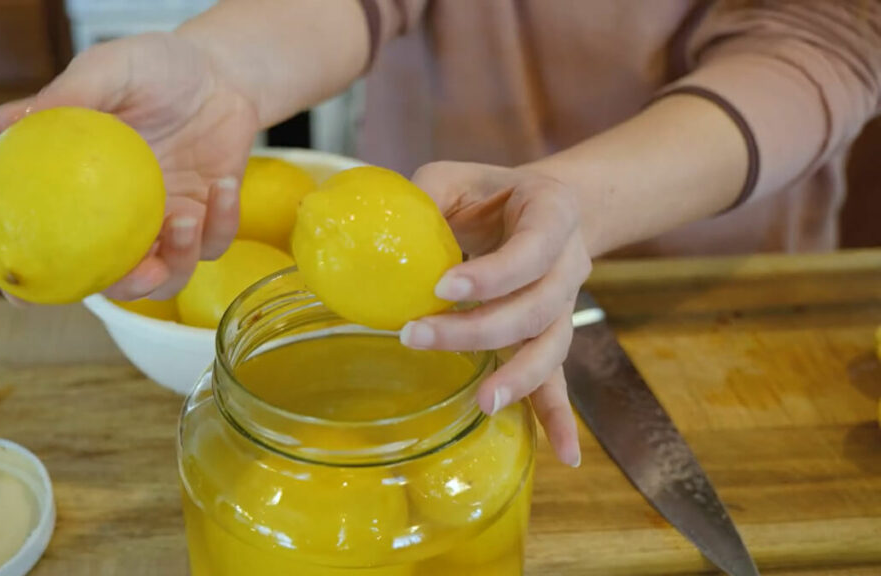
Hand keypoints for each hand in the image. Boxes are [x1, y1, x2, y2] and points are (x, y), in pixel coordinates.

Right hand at [0, 32, 259, 300]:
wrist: (218, 70)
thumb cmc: (155, 69)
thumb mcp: (109, 70)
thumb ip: (67, 97)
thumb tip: (2, 123)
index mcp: (83, 192)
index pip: (50, 246)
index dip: (34, 278)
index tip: (22, 295)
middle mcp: (122, 220)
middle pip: (116, 281)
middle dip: (126, 288)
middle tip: (140, 271)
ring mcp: (167, 225)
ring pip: (172, 274)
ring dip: (178, 257)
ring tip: (184, 218)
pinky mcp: (212, 220)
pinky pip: (217, 239)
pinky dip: (222, 220)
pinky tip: (222, 184)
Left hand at [403, 161, 591, 466]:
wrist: (542, 207)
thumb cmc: (490, 191)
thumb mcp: (456, 176)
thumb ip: (426, 196)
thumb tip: (373, 233)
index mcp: (552, 212)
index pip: (531, 250)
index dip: (492, 274)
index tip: (440, 288)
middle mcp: (568, 263)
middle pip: (537, 307)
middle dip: (479, 329)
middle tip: (417, 336)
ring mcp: (565, 304)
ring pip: (551, 346)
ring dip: (519, 377)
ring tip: (483, 402)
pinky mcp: (551, 334)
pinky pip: (560, 378)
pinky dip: (560, 416)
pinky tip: (565, 454)